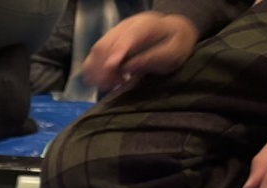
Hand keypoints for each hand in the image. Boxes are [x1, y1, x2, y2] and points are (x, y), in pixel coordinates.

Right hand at [80, 13, 198, 92]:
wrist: (170, 33)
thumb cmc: (174, 46)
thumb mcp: (172, 53)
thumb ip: (153, 58)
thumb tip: (128, 67)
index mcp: (146, 25)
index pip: (128, 35)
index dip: (118, 50)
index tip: (110, 67)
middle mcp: (125, 27)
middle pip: (105, 45)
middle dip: (104, 69)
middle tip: (118, 84)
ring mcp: (113, 34)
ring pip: (95, 52)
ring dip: (98, 73)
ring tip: (114, 83)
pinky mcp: (107, 43)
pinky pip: (92, 58)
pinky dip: (94, 73)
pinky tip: (107, 81)